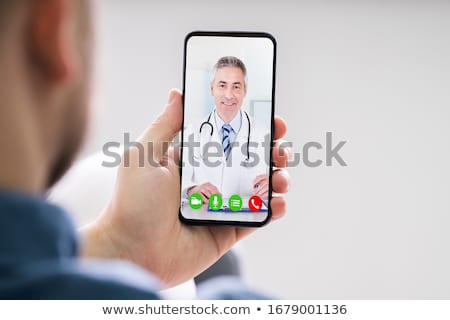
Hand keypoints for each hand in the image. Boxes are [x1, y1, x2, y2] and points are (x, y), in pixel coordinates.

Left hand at [81, 89, 289, 286]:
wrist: (133, 252)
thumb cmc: (133, 203)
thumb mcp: (145, 156)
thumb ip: (165, 125)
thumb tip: (178, 93)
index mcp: (191, 161)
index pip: (228, 139)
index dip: (250, 128)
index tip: (269, 118)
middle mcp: (209, 181)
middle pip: (248, 161)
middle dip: (270, 152)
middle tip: (280, 149)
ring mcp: (221, 206)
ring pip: (258, 188)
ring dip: (276, 179)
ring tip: (281, 177)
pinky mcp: (227, 231)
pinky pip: (255, 218)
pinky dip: (272, 210)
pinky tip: (278, 203)